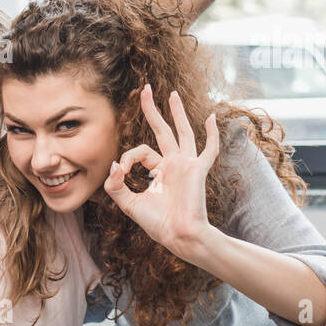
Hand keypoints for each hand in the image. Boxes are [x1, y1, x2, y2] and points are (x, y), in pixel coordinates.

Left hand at [103, 85, 220, 260]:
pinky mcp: (197, 169)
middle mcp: (173, 164)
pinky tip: (211, 117)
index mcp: (158, 171)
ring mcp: (187, 165)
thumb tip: (114, 165)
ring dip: (177, 112)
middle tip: (146, 89)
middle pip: (162, 130)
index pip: (139, 152)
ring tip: (172, 94)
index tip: (121, 172)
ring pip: (183, 132)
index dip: (127, 158)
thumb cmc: (158, 224)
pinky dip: (211, 134)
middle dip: (153, 110)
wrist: (179, 236)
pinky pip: (208, 149)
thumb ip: (116, 186)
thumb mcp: (129, 204)